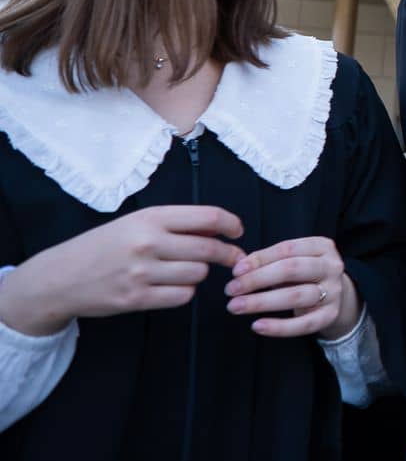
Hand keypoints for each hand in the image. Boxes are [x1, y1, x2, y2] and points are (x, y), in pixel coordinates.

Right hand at [0, 205, 244, 336]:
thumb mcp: (136, 223)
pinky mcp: (136, 298)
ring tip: (184, 270)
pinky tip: (172, 287)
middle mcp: (147, 242)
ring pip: (198, 274)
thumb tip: (220, 227)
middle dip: (228, 254)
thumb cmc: (103, 246)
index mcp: (150, 218)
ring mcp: (141, 272)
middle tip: (234, 257)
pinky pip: (182, 297)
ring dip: (199, 273)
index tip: (238, 231)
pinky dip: (184, 293)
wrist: (59, 277)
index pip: (208, 216)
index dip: (231, 224)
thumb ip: (176, 224)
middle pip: (209, 248)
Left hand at [226, 237, 360, 339]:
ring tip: (235, 307)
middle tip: (231, 289)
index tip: (235, 271)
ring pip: (296, 296)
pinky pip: (304, 324)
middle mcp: (332, 266)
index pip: (287, 249)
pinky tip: (257, 325)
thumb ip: (270, 261)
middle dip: (257, 279)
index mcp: (322, 246)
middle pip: (292, 269)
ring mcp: (334, 291)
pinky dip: (279, 327)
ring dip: (261, 302)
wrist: (336, 297)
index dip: (260, 259)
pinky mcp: (330, 315)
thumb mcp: (293, 260)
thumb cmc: (305, 276)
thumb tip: (239, 268)